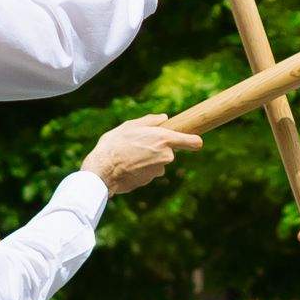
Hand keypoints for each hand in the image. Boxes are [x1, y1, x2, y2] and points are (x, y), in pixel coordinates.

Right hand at [84, 113, 199, 193]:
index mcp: (164, 138)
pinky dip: (140, 169)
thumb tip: (164, 118)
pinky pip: (148, 172)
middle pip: (168, 151)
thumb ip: (150, 121)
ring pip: (157, 162)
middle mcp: (166, 156)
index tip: (196, 141)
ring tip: (129, 155)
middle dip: (156, 148)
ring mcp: (158, 170)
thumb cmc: (115, 144)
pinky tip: (127, 165)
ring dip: (147, 159)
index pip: (192, 141)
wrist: (103, 170)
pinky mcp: (149, 181)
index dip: (194, 141)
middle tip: (138, 144)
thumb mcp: (130, 125)